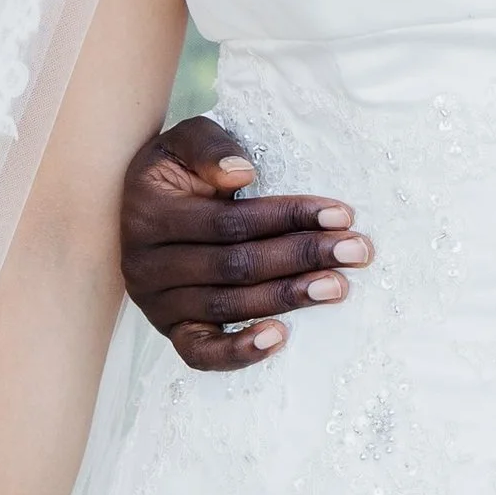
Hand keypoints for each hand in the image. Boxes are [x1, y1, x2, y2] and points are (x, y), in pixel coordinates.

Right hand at [119, 112, 373, 371]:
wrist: (139, 208)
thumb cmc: (177, 171)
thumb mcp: (184, 141)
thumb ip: (208, 146)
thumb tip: (241, 174)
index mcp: (150, 213)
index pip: (230, 221)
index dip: (287, 217)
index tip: (340, 214)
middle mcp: (146, 264)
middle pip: (236, 265)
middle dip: (302, 257)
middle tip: (356, 251)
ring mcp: (156, 303)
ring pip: (228, 306)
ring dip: (287, 297)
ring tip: (337, 286)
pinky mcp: (171, 331)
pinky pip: (200, 353)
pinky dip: (238, 352)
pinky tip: (279, 337)